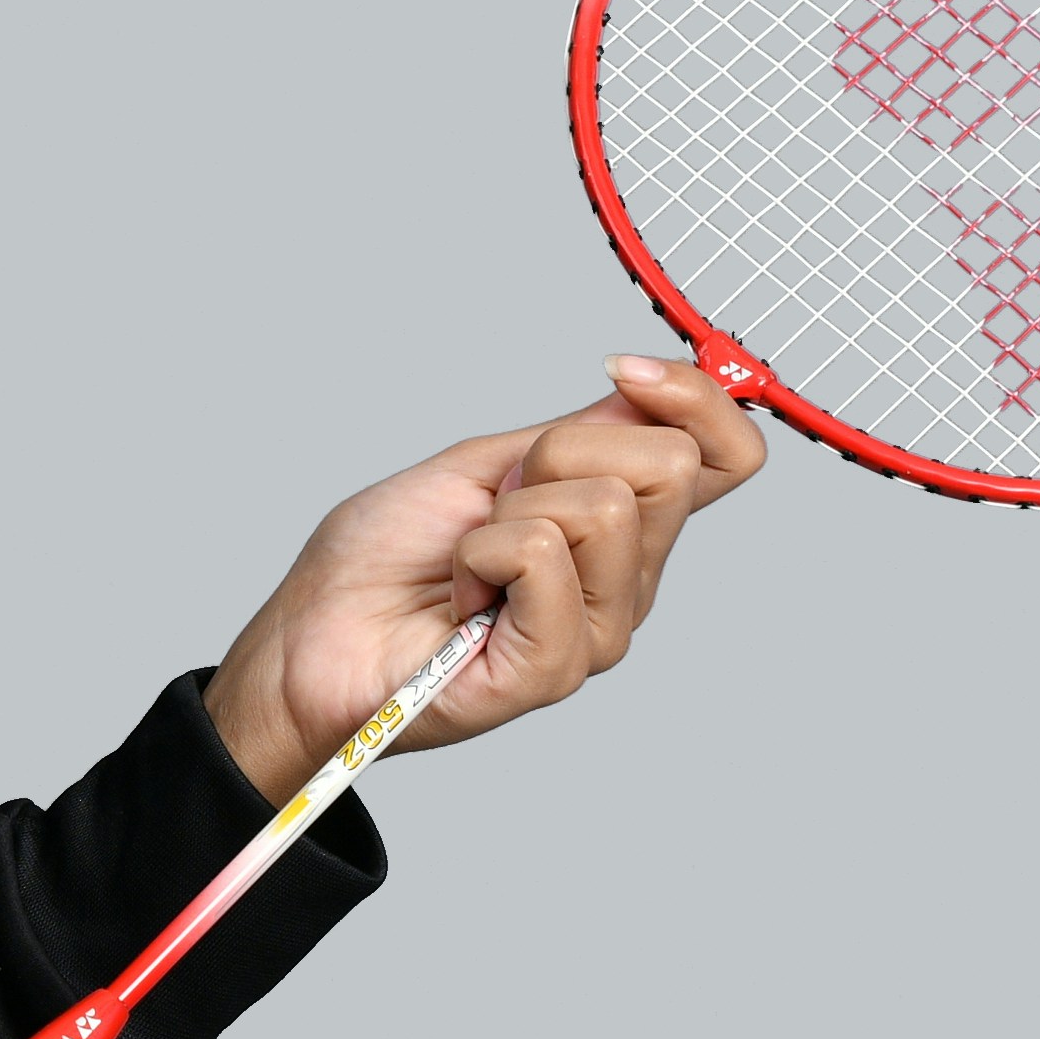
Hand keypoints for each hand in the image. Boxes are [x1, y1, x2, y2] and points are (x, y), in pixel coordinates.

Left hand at [200, 356, 771, 800]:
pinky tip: (462, 596)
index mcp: (621, 527)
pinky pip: (543, 556)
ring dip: (509, 509)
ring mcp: (598, 629)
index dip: (699, 398)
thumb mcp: (485, 464)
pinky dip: (481, 554)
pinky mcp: (556, 666)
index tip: (624, 372)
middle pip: (670, 464)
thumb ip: (579, 434)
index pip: (727, 457)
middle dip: (561, 450)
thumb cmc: (384, 558)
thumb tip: (654, 389)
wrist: (312, 635)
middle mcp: (627, 579)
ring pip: (607, 505)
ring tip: (471, 558)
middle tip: (496, 498)